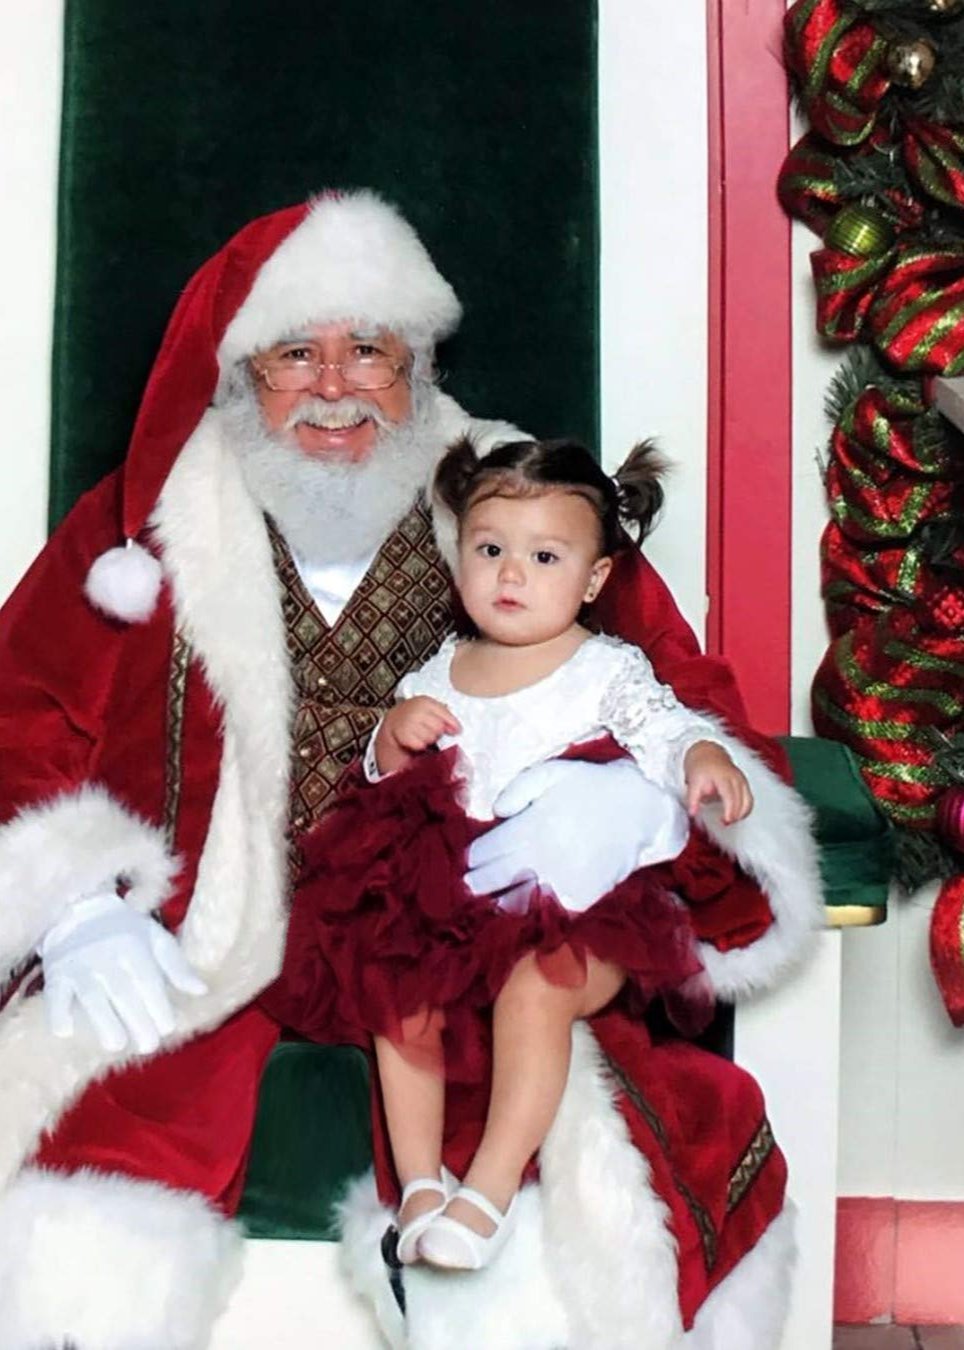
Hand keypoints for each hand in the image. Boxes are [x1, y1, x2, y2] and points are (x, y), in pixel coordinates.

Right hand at [40, 891, 206, 1054]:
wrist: (80, 910)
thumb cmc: (125, 930)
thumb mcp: (155, 939)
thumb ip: (177, 966)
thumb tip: (202, 991)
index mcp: (133, 946)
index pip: (147, 980)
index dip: (158, 1005)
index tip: (168, 1028)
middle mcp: (105, 955)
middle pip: (122, 992)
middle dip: (137, 1020)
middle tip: (149, 1045)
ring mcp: (79, 965)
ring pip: (91, 995)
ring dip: (102, 1021)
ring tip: (116, 1044)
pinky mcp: (56, 973)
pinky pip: (55, 994)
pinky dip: (57, 1012)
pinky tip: (64, 1031)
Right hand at [375, 696, 461, 774]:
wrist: (394, 721)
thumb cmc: (416, 715)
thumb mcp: (429, 709)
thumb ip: (444, 715)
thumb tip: (457, 729)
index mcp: (425, 701)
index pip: (444, 714)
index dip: (452, 723)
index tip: (457, 730)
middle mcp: (416, 710)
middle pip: (438, 728)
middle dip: (437, 732)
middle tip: (430, 730)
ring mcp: (408, 722)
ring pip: (430, 737)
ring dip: (428, 739)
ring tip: (421, 734)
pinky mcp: (402, 735)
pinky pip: (420, 745)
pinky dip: (419, 745)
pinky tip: (414, 739)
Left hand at [465, 758, 689, 912]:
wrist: (640, 809)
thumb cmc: (592, 787)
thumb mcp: (551, 773)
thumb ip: (517, 789)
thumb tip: (496, 812)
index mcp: (530, 825)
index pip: (487, 850)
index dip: (474, 858)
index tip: (469, 862)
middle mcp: (541, 854)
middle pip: (495, 878)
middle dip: (477, 884)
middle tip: (468, 887)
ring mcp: (561, 878)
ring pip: (517, 900)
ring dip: (501, 902)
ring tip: (493, 901)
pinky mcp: (581, 896)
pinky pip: (548, 910)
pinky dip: (535, 912)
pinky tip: (527, 909)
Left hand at [683, 740, 753, 823]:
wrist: (707, 753)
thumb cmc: (701, 766)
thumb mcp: (693, 782)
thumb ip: (693, 799)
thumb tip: (693, 812)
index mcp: (724, 777)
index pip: (730, 795)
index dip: (730, 809)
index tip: (727, 820)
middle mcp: (736, 777)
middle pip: (742, 800)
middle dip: (736, 814)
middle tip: (724, 822)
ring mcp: (742, 779)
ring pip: (748, 800)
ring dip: (742, 813)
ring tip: (730, 819)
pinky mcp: (744, 782)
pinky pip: (749, 798)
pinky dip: (745, 808)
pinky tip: (737, 814)